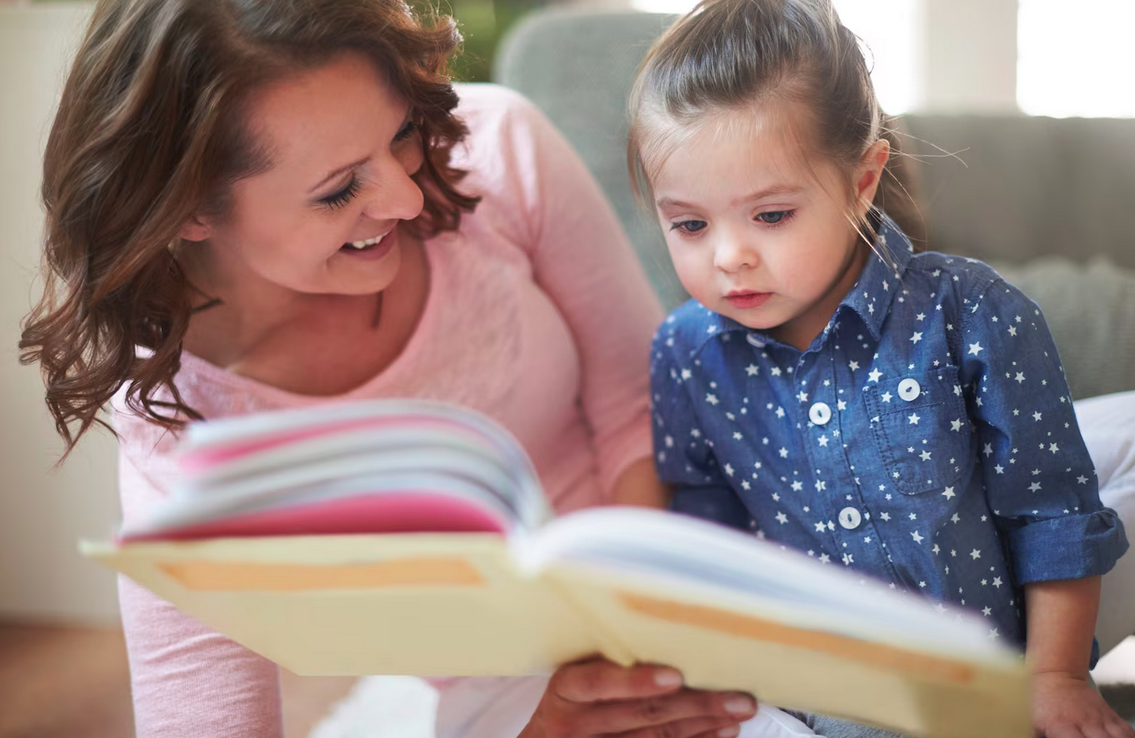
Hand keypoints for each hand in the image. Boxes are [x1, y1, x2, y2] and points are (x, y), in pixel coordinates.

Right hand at [519, 656, 757, 737]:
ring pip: (658, 737)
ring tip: (739, 710)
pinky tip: (722, 731)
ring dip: (705, 723)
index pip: (598, 683)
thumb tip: (663, 626)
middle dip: (695, 703)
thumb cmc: (569, 697)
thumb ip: (606, 656)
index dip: (635, 681)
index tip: (674, 677)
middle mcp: (577, 722)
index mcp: (566, 688)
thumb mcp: (572, 673)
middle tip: (736, 695)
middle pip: (641, 713)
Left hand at [1032, 671, 1134, 737]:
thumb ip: (1032, 734)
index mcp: (1060, 724)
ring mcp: (1099, 718)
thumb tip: (1019, 735)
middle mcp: (1084, 721)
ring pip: (1120, 737)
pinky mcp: (1109, 715)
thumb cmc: (1038, 702)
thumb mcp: (1029, 719)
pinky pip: (1126, 731)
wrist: (1053, 678)